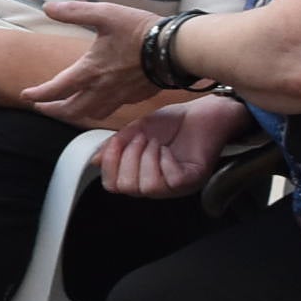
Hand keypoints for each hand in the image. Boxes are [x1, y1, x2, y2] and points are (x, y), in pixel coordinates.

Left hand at [24, 0, 164, 123]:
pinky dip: (99, 110)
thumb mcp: (104, 13)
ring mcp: (121, 96)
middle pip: (72, 110)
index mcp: (91, 71)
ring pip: (93, 114)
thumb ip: (74, 11)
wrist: (175, 49)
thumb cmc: (140, 30)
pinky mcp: (136, 97)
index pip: (57, 89)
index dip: (38, 95)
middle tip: (42, 108)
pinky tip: (100, 102)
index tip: (26, 96)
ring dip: (76, 114)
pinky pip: (112, 109)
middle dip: (54, 110)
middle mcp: (103, 89)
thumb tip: (48, 7)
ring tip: (68, 109)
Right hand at [99, 99, 256, 199]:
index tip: (116, 142)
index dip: (110, 164)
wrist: (204, 113)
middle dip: (128, 156)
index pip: (113, 185)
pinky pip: (168, 180)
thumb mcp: (136, 131)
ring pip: (146, 186)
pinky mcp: (191, 180)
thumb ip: (116, 145)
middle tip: (141, 139)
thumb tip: (95, 159)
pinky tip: (169, 149)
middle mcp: (157, 185)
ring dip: (147, 157)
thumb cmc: (175, 123)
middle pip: (126, 187)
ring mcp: (175, 186)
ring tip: (156, 142)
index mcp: (141, 175)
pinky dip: (164, 160)